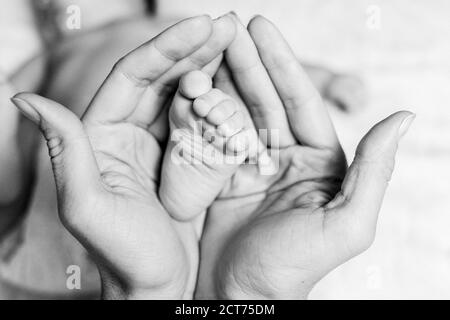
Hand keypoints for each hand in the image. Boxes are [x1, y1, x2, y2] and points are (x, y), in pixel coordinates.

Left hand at [12, 15, 235, 299]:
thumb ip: (64, 151)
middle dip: (194, 48)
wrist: (157, 286)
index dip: (168, 48)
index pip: (135, 77)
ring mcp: (157, 144)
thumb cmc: (125, 256)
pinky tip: (239, 84)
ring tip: (238, 42)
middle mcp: (127, 133)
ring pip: (183, 94)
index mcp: (102, 136)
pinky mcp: (183, 159)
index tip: (203, 25)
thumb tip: (26, 98)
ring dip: (210, 68)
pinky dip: (220, 101)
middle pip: (162, 78)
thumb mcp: (89, 207)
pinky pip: (201, 121)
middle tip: (229, 24)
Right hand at [197, 15, 413, 298]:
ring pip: (238, 113)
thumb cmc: (293, 269)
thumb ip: (375, 170)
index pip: (300, 103)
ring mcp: (251, 166)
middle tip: (230, 24)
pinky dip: (203, 111)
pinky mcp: (221, 177)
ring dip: (224, 79)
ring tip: (208, 44)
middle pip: (266, 100)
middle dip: (249, 62)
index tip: (260, 29)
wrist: (239, 298)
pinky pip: (212, 137)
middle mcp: (287, 159)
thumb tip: (403, 116)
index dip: (281, 65)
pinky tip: (192, 85)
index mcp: (319, 164)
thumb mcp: (346, 224)